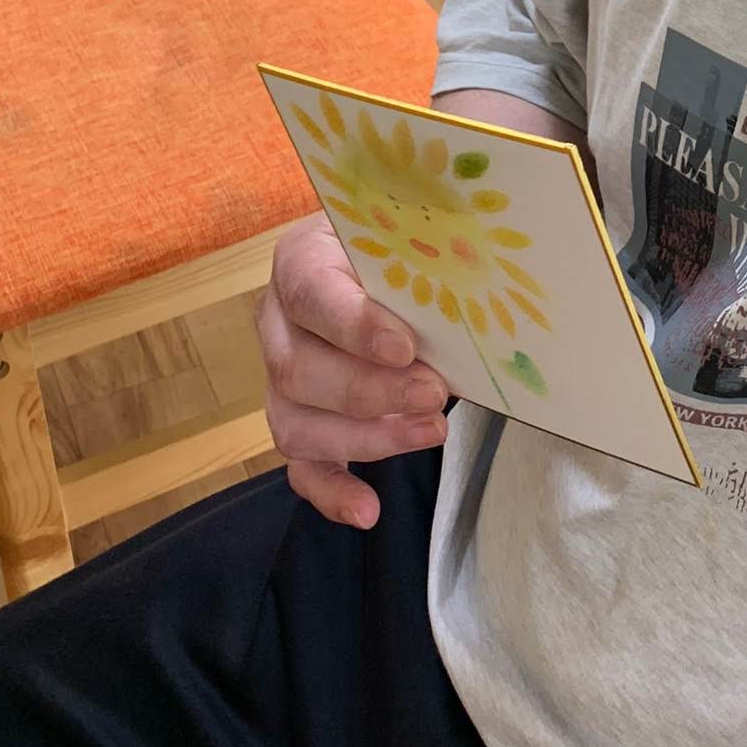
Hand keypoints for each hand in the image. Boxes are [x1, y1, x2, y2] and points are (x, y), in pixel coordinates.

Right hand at [258, 213, 450, 526]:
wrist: (389, 266)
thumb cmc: (402, 248)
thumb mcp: (409, 236)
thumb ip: (418, 259)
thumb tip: (468, 287)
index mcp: (301, 262)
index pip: (311, 294)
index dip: (354, 326)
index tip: (404, 347)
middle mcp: (278, 322)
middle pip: (299, 369)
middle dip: (370, 391)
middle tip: (434, 393)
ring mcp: (282, 377)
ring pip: (296, 423)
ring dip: (365, 438)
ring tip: (431, 431)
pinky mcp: (301, 421)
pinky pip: (302, 467)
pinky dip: (331, 492)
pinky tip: (367, 510)